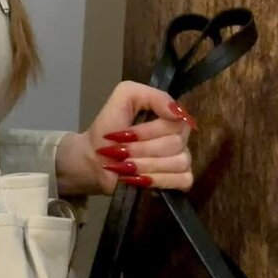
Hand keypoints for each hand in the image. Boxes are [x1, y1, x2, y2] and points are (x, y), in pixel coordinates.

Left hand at [55, 81, 195, 196]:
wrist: (94, 159)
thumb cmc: (108, 129)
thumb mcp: (124, 97)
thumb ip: (152, 95)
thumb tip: (177, 113)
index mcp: (170, 116)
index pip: (177, 121)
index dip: (150, 130)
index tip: (126, 133)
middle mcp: (180, 136)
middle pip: (176, 144)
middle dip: (142, 149)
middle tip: (121, 151)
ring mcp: (182, 159)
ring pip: (179, 162)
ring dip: (146, 165)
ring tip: (125, 165)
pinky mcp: (180, 181)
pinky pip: (183, 180)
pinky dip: (159, 180)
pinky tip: (140, 179)